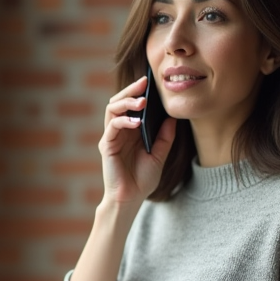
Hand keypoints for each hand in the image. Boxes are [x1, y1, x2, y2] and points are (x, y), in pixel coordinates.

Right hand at [99, 75, 176, 207]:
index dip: (140, 92)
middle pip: (119, 101)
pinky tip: (137, 122)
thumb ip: (165, 137)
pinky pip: (112, 126)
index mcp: (131, 130)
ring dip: (126, 101)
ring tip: (142, 100)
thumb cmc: (142, 179)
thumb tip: (173, 117)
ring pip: (112, 109)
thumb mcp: (159, 155)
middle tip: (144, 82)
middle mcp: (119, 130)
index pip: (132, 104)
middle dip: (131, 89)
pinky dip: (124, 120)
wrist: (130, 199)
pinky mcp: (106, 145)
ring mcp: (111, 137)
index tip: (152, 81)